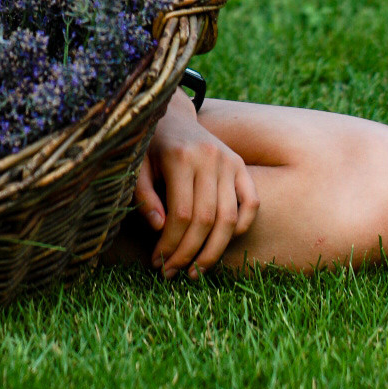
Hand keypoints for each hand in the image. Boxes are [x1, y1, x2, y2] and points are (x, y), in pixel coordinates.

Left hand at [133, 90, 258, 279]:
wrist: (171, 116)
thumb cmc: (148, 145)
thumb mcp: (136, 165)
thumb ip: (143, 195)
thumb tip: (160, 229)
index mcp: (179, 157)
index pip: (181, 214)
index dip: (171, 244)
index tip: (159, 263)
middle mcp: (209, 158)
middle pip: (207, 220)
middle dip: (190, 253)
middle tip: (173, 273)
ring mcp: (229, 162)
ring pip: (230, 218)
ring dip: (214, 250)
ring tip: (196, 271)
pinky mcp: (241, 166)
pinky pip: (251, 203)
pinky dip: (241, 226)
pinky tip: (221, 243)